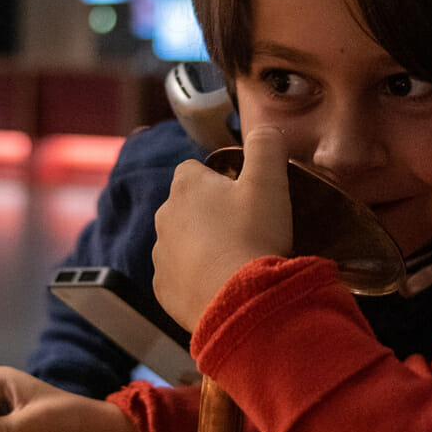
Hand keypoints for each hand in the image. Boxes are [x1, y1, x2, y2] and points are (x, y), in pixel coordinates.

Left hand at [151, 125, 292, 331]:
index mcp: (186, 185)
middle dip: (211, 216)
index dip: (221, 181)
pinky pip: (180, 277)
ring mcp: (161, 255)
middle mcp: (164, 216)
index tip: (243, 197)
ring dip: (203, 248)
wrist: (240, 301)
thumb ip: (266, 145)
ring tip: (236, 260)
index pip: (195, 170)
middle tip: (247, 230)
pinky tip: (223, 284)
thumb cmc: (253, 236)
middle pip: (188, 207)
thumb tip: (265, 130)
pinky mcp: (163, 288)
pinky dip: (197, 279)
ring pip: (182, 242)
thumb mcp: (270, 180)